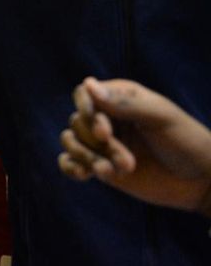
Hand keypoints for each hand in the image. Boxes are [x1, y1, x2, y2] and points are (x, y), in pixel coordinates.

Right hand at [59, 77, 210, 215]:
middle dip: (98, 144)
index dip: (86, 111)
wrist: (201, 182)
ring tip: (112, 172)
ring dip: (88, 158)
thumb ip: (125, 103)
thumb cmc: (186, 142)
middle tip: (129, 162)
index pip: (83, 94)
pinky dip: (70, 167)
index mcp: (120, 97)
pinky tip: (84, 175)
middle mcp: (107, 117)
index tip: (104, 131)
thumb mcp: (160, 118)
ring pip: (70, 141)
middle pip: (77, 121)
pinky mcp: (99, 164)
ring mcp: (102, 142)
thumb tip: (88, 84)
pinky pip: (68, 161)